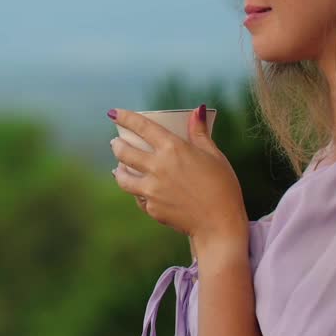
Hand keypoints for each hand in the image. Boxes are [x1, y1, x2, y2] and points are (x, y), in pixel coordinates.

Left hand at [108, 105, 247, 251]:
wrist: (219, 224)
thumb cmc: (222, 187)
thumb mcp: (214, 155)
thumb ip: (200, 133)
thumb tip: (197, 110)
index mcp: (173, 148)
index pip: (141, 127)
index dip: (125, 118)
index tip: (113, 113)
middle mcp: (157, 167)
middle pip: (124, 152)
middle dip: (117, 145)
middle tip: (116, 143)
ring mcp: (151, 189)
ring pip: (122, 177)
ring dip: (118, 171)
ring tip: (119, 169)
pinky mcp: (151, 208)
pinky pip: (138, 197)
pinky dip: (138, 192)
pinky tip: (141, 191)